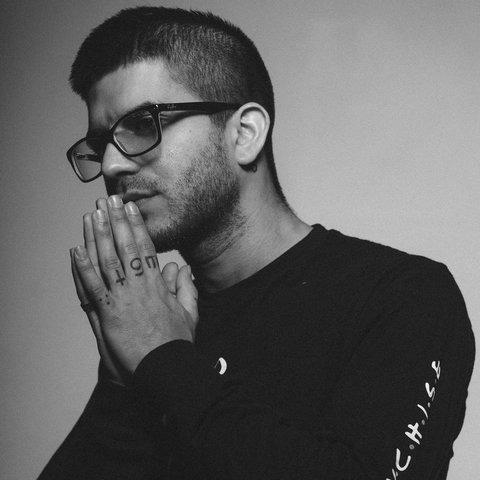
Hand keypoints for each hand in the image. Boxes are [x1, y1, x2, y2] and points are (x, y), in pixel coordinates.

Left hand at [70, 195, 198, 384]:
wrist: (165, 368)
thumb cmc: (176, 343)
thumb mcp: (190, 314)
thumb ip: (186, 289)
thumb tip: (184, 269)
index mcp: (158, 285)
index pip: (145, 248)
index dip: (135, 226)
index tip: (129, 209)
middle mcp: (138, 286)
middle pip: (123, 247)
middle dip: (114, 222)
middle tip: (107, 201)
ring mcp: (121, 299)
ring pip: (106, 261)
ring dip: (97, 236)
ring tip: (92, 216)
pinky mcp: (107, 314)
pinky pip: (91, 288)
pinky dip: (82, 269)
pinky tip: (75, 250)